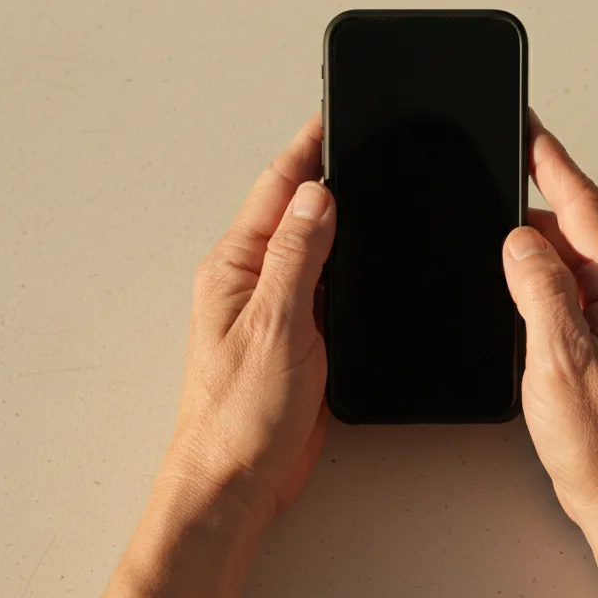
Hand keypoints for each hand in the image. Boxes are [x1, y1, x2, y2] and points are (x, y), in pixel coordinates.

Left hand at [168, 112, 332, 519]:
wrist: (239, 481)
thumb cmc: (238, 415)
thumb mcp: (274, 323)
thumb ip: (297, 256)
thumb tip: (316, 196)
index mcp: (236, 266)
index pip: (276, 189)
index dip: (307, 150)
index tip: (332, 116)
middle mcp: (252, 281)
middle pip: (293, 211)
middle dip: (324, 173)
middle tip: (354, 135)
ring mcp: (275, 309)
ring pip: (311, 247)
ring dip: (335, 218)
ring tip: (361, 181)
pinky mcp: (298, 338)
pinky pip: (324, 285)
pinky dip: (343, 264)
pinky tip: (360, 257)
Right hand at [503, 111, 597, 597]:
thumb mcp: (559, 356)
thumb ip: (540, 287)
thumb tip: (521, 239)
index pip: (585, 204)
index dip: (552, 161)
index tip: (528, 124)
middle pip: (579, 229)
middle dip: (535, 205)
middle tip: (493, 181)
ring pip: (574, 264)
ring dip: (536, 252)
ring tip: (496, 250)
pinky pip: (575, 294)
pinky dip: (543, 285)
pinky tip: (518, 297)